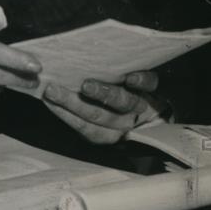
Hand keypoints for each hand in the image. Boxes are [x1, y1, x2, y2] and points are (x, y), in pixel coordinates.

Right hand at [42, 70, 162, 144]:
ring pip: (122, 103)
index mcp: (110, 132)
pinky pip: (150, 86)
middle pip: (98, 116)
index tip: (45, 99)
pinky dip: (141, 82)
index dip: (65, 115)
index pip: (86, 127)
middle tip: (53, 90)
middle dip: (73, 103)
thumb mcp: (102, 116)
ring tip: (86, 85)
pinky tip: (130, 77)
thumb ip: (82, 106)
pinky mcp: (157, 89)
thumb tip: (49, 89)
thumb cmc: (120, 109)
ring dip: (103, 95)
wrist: (165, 109)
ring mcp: (141, 106)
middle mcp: (125, 122)